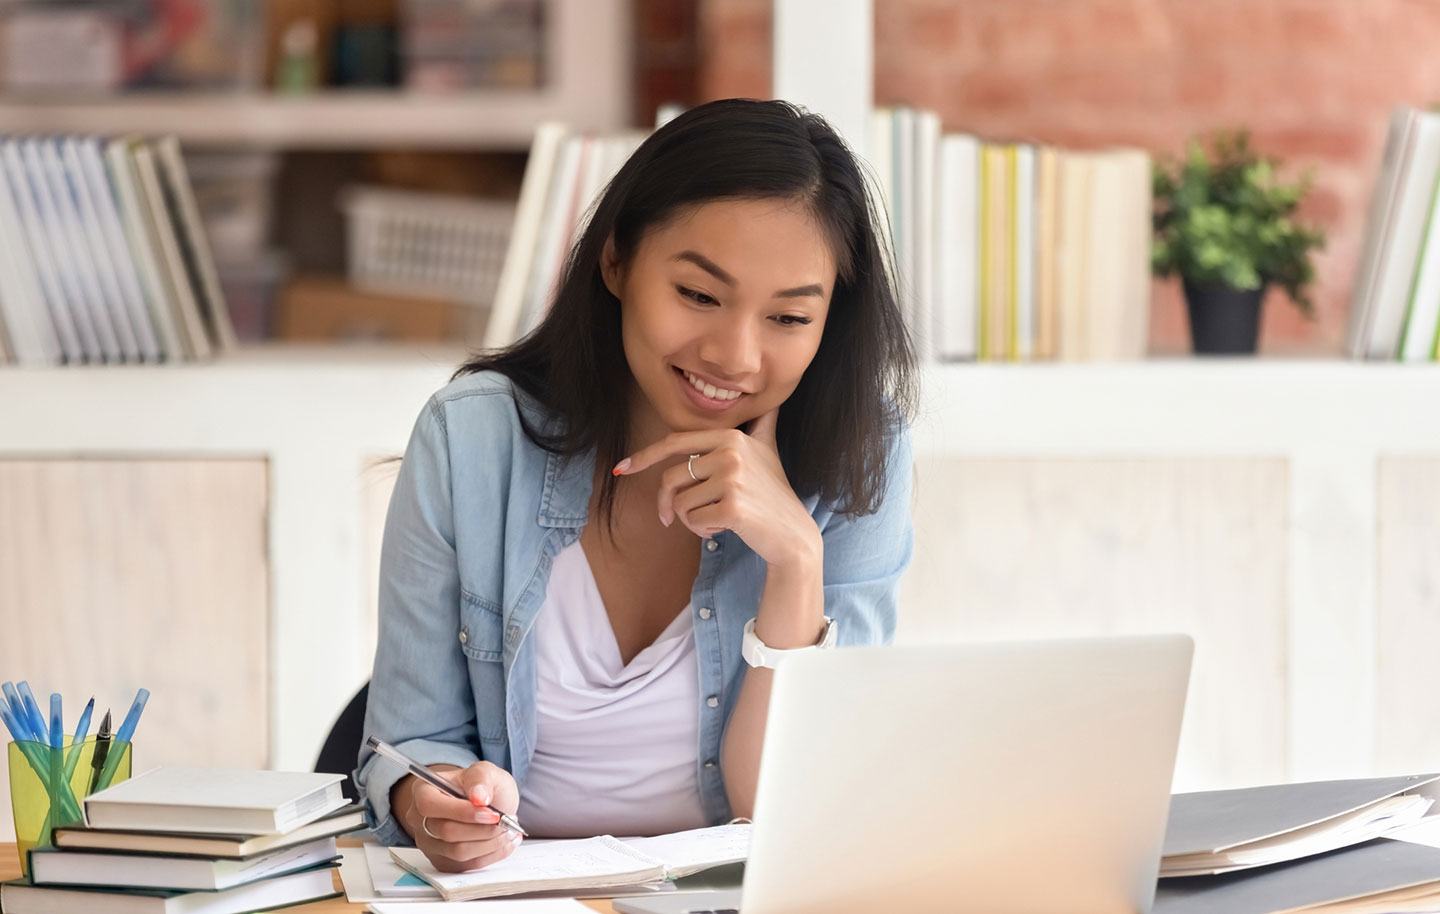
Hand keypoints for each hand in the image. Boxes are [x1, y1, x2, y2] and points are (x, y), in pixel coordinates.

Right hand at [397, 762, 521, 872]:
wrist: (484, 804)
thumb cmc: (480, 786)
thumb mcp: (485, 771)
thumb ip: (481, 778)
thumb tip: (479, 797)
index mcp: (423, 791)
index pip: (430, 805)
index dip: (462, 812)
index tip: (493, 813)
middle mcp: (420, 820)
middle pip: (446, 832)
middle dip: (482, 829)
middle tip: (506, 821)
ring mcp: (429, 844)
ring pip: (458, 852)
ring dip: (490, 843)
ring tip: (508, 830)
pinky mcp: (443, 862)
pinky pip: (467, 865)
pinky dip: (492, 854)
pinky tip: (505, 842)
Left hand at [614, 408, 819, 567]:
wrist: (793, 533)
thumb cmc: (773, 493)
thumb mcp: (768, 450)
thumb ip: (761, 424)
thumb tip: (771, 400)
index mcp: (731, 436)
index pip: (675, 442)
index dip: (644, 456)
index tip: (622, 468)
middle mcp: (731, 452)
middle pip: (671, 477)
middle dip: (666, 503)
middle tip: (671, 518)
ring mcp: (733, 479)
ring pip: (680, 503)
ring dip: (689, 519)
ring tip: (715, 519)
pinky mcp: (732, 507)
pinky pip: (692, 521)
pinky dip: (701, 530)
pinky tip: (724, 528)